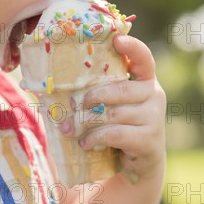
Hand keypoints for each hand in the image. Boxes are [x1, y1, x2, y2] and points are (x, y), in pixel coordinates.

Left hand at [59, 35, 165, 182]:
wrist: (138, 163)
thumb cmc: (118, 127)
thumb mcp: (110, 106)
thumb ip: (96, 92)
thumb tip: (49, 84)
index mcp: (145, 80)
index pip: (143, 58)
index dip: (132, 47)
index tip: (116, 39)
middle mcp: (154, 95)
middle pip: (122, 90)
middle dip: (93, 96)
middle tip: (72, 104)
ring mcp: (154, 118)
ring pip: (115, 114)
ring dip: (87, 122)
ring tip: (70, 130)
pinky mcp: (149, 140)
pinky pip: (116, 134)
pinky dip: (95, 138)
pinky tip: (85, 143)